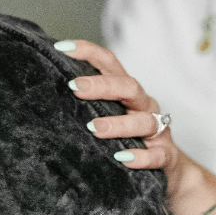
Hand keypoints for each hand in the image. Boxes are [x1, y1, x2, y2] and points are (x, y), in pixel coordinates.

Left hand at [57, 38, 184, 192]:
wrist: (168, 168)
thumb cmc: (130, 138)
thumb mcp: (111, 117)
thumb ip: (88, 105)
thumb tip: (47, 93)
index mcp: (127, 93)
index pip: (110, 63)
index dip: (88, 52)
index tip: (62, 47)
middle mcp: (144, 106)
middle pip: (129, 86)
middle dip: (102, 85)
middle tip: (75, 88)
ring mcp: (157, 130)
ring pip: (144, 121)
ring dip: (118, 123)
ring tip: (94, 128)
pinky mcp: (165, 155)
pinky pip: (157, 154)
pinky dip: (141, 156)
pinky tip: (123, 158)